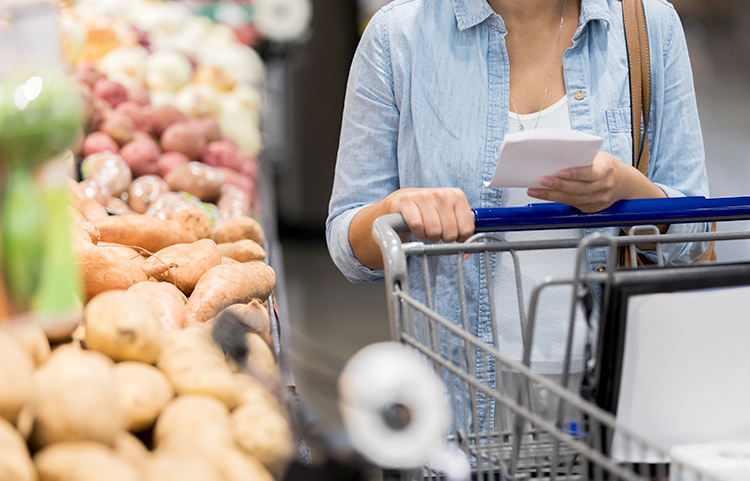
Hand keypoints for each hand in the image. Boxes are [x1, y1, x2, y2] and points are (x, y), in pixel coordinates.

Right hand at [385, 188, 474, 242]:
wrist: (402, 201)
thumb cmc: (429, 211)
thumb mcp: (449, 216)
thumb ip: (463, 233)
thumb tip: (465, 254)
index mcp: (457, 196)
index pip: (467, 229)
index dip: (458, 237)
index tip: (451, 232)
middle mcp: (442, 194)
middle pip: (450, 233)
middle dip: (442, 238)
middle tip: (436, 231)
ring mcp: (424, 196)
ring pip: (434, 231)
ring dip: (428, 236)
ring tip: (426, 229)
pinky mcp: (407, 202)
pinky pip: (418, 226)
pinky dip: (417, 232)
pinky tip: (416, 227)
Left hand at [527, 151, 664, 212]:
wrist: (624, 183)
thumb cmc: (606, 166)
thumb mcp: (599, 156)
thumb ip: (582, 157)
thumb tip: (555, 154)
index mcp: (607, 168)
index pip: (592, 173)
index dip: (576, 174)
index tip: (560, 172)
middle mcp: (605, 186)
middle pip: (579, 189)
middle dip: (558, 185)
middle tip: (541, 180)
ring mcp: (599, 199)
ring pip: (573, 199)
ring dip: (552, 195)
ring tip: (536, 190)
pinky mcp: (592, 208)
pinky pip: (572, 205)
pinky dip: (556, 200)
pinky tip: (544, 195)